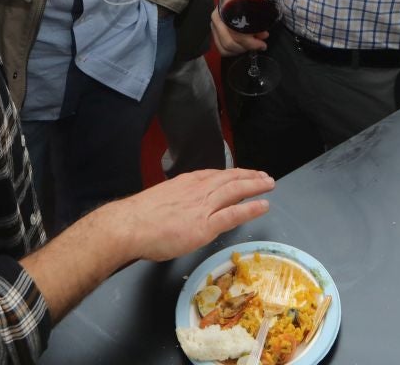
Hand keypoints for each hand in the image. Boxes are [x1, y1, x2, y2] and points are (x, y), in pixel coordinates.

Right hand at [104, 168, 274, 263]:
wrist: (130, 225)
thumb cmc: (138, 218)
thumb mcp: (161, 200)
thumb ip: (176, 203)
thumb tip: (180, 211)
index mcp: (186, 183)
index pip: (215, 175)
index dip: (232, 174)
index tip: (243, 173)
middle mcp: (198, 190)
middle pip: (230, 179)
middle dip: (249, 176)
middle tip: (265, 176)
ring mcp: (203, 206)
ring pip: (236, 191)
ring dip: (255, 186)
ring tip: (269, 185)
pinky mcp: (206, 225)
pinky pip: (234, 214)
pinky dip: (251, 208)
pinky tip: (263, 205)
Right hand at [209, 0, 269, 55]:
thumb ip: (259, 16)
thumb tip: (263, 34)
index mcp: (225, 10)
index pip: (236, 34)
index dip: (251, 42)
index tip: (263, 43)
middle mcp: (216, 19)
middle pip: (229, 43)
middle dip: (247, 47)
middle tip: (260, 45)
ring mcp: (214, 25)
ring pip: (224, 47)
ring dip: (240, 50)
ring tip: (252, 46)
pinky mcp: (215, 30)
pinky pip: (221, 47)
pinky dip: (232, 51)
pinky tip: (243, 47)